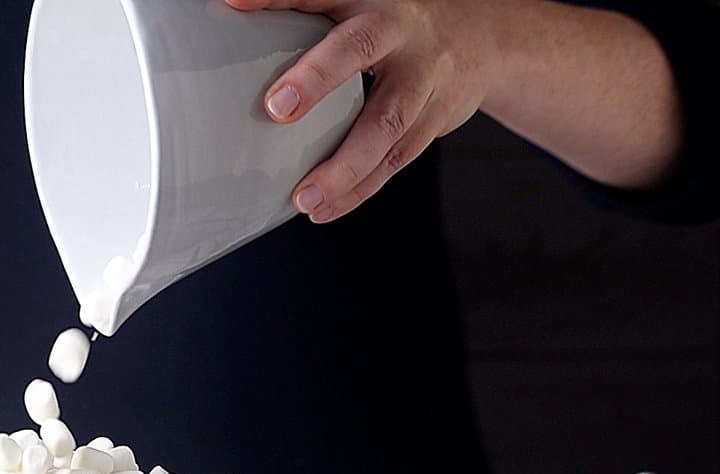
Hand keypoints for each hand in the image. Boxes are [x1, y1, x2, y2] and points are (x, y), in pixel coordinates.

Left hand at [227, 0, 514, 222]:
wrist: (486, 39)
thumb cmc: (397, 25)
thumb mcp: (354, 5)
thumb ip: (300, 8)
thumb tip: (234, 9)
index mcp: (369, 2)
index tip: (235, 6)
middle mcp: (399, 33)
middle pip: (359, 50)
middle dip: (319, 78)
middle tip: (278, 109)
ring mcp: (423, 78)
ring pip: (386, 123)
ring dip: (344, 167)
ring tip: (304, 198)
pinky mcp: (435, 118)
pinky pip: (396, 159)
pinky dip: (359, 189)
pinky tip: (326, 207)